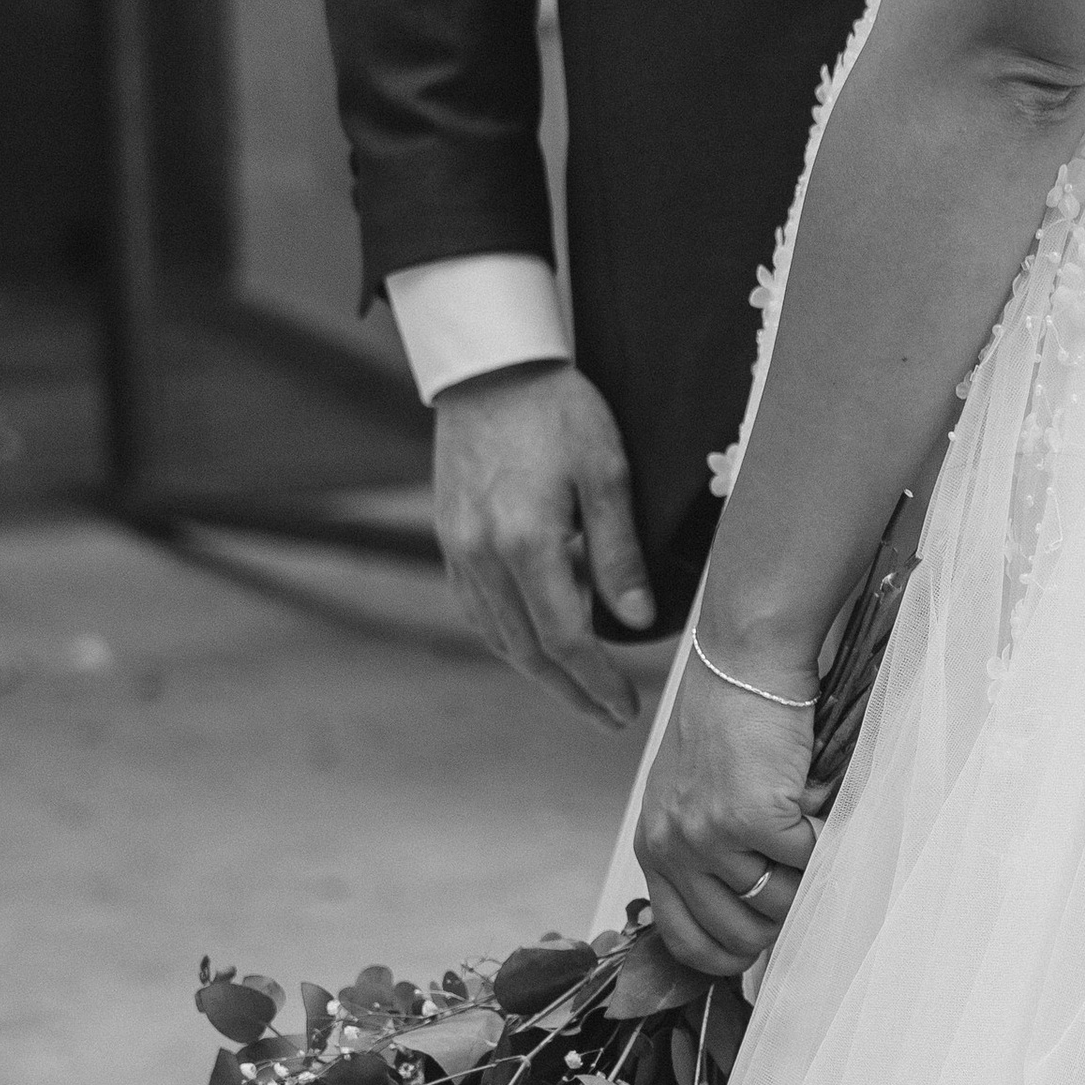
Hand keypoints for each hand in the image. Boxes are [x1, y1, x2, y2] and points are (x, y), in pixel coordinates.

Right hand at [434, 359, 655, 729]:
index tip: (626, 709)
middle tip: (609, 719)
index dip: (597, 682)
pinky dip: (508, 640)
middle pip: (528, 652)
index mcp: (527, 542)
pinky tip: (534, 649)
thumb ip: (619, 554)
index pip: (566, 639)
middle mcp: (483, 555)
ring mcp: (459, 550)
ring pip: (498, 637)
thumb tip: (635, 623)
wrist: (489, 366)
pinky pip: (476, 610)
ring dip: (539, 674)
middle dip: (571, 694)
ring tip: (579, 693)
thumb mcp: (606, 473)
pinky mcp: (448, 539)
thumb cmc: (557, 409)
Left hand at [634, 649, 820, 975]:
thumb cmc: (727, 721)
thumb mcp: (691, 797)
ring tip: (799, 819)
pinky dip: (822, 833)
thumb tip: (751, 915)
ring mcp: (710, 836)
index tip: (761, 943)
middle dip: (780, 914)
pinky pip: (808, 860)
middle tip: (795, 870)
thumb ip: (705, 855)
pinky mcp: (752, 817)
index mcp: (655, 848)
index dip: (730, 955)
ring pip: (780, 902)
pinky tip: (810, 795)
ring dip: (805, 870)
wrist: (745, 661)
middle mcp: (674, 848)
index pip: (686, 942)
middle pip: (740, 936)